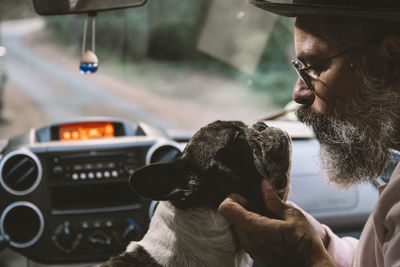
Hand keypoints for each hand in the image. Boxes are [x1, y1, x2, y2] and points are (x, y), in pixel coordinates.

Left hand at [218, 180, 334, 266]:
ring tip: (263, 215)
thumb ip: (273, 200)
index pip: (226, 208)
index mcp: (253, 227)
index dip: (232, 198)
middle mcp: (246, 240)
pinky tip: (266, 226)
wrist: (309, 263)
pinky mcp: (254, 253)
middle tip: (256, 204)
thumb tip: (264, 184)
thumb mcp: (291, 214)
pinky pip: (244, 237)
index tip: (246, 198)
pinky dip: (250, 228)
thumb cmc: (303, 239)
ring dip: (245, 218)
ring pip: (236, 227)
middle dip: (240, 207)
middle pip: (230, 217)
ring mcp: (250, 248)